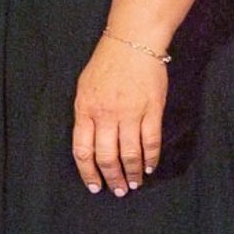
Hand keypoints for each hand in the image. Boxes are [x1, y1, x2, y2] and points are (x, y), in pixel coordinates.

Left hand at [71, 35, 167, 195]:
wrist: (131, 43)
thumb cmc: (105, 64)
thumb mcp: (84, 88)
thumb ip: (85, 114)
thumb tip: (87, 140)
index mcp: (85, 110)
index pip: (82, 150)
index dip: (88, 172)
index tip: (94, 186)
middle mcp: (105, 115)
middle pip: (106, 157)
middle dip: (112, 178)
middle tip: (119, 190)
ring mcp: (129, 113)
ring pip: (130, 153)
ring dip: (133, 173)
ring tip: (135, 183)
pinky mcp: (151, 110)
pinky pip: (151, 141)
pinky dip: (151, 158)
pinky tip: (150, 167)